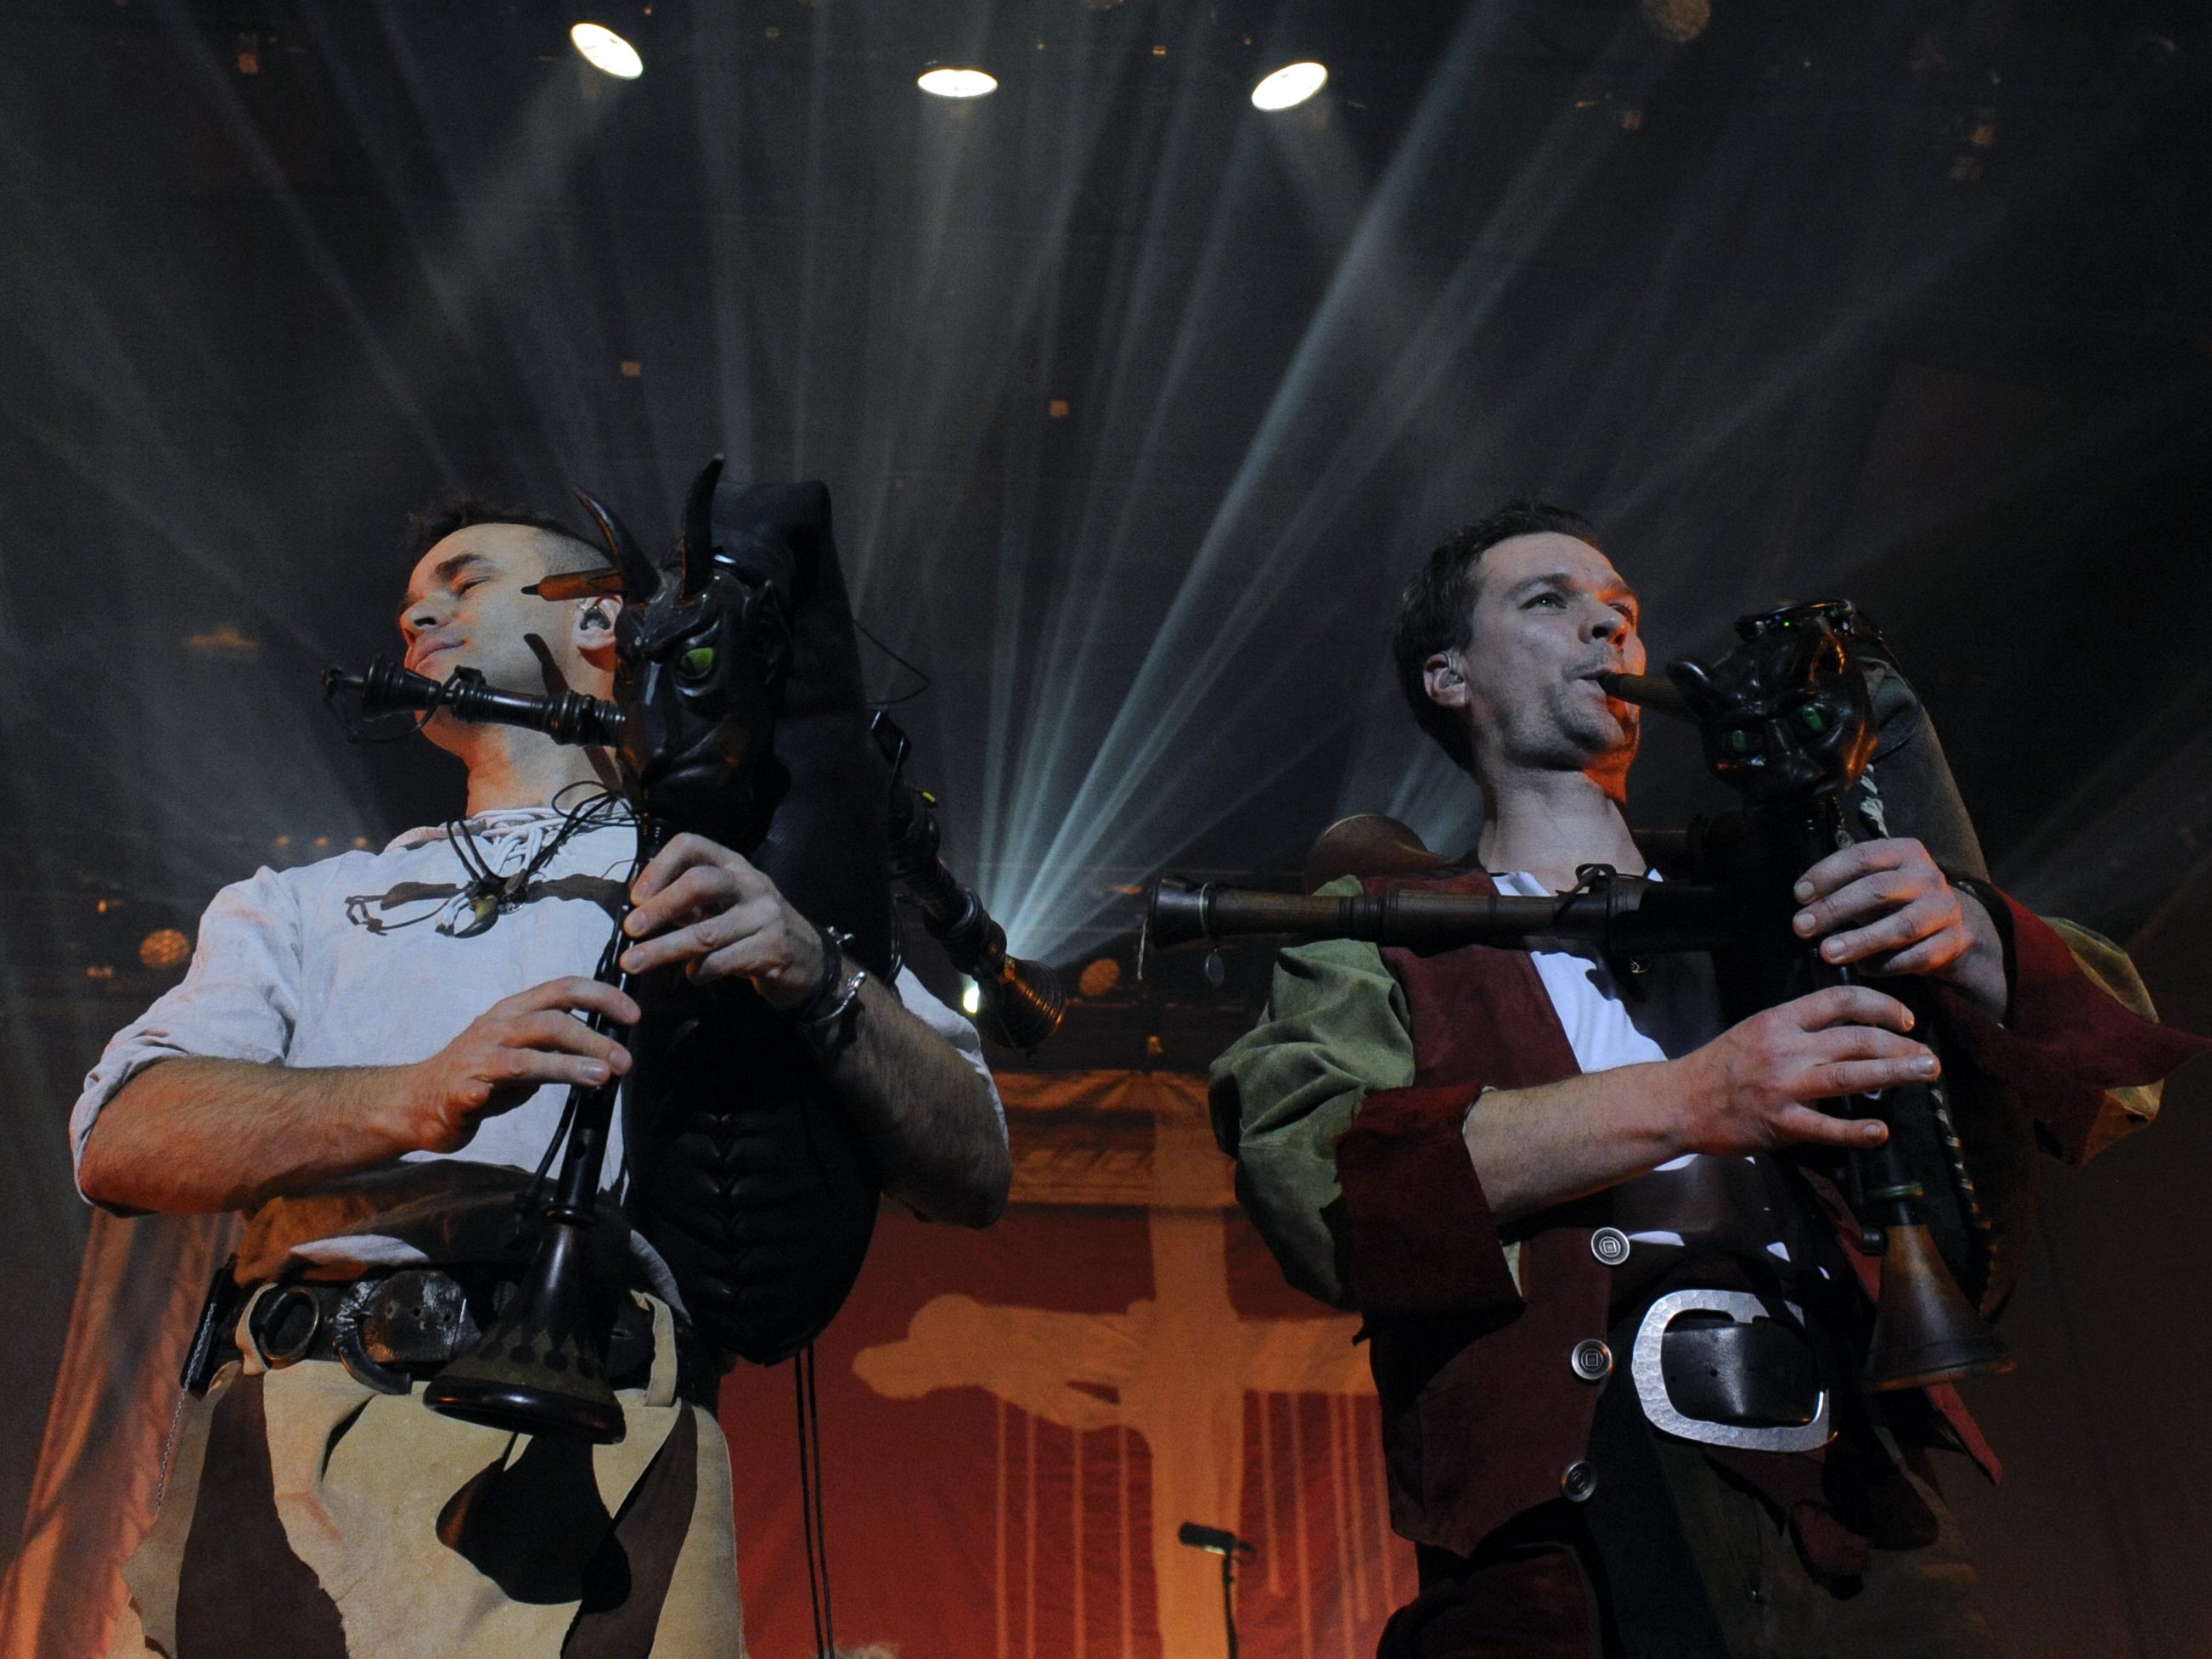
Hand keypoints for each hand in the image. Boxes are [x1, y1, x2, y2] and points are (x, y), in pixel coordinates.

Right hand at [402, 976, 638, 1152]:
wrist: (419, 1100)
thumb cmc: (480, 1075)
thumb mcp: (525, 1052)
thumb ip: (558, 1047)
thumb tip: (608, 1049)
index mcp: (514, 1011)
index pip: (563, 989)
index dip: (602, 996)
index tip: (633, 1015)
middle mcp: (496, 1027)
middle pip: (552, 1022)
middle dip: (594, 1039)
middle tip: (624, 1061)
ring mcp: (476, 1058)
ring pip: (526, 1055)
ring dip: (566, 1065)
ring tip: (600, 1076)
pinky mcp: (459, 1090)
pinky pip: (476, 1088)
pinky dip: (488, 1091)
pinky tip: (495, 1096)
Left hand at [617, 832, 824, 1005]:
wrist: (809, 959)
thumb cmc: (753, 928)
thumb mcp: (725, 904)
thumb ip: (688, 903)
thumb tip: (639, 907)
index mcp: (733, 865)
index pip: (691, 846)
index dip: (658, 867)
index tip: (635, 897)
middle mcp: (751, 884)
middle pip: (699, 882)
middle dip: (660, 906)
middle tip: (631, 929)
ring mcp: (764, 916)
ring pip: (706, 932)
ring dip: (664, 949)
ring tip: (634, 963)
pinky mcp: (771, 950)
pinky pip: (723, 961)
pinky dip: (698, 971)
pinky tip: (691, 976)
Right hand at [1668, 985, 1937, 1155]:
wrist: (1680, 1101)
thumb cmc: (1719, 1066)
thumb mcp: (1756, 1030)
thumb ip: (1798, 1028)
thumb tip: (1850, 1028)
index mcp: (1779, 1021)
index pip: (1840, 1000)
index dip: (1881, 1006)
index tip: (1905, 1020)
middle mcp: (1785, 1049)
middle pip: (1855, 1038)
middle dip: (1900, 1045)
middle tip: (1928, 1056)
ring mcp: (1783, 1087)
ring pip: (1850, 1075)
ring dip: (1895, 1074)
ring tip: (1925, 1074)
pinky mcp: (1780, 1124)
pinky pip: (1826, 1127)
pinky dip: (1856, 1130)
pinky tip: (1879, 1131)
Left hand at [1790, 837, 1991, 977]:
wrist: (1948, 927)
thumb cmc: (1893, 902)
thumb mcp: (1871, 884)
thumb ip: (1842, 889)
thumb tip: (1804, 909)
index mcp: (1904, 852)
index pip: (1862, 856)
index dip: (1827, 874)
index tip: (1799, 895)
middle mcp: (1927, 877)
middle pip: (1878, 890)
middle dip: (1835, 908)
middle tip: (1801, 927)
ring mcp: (1944, 910)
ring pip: (1901, 926)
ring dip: (1861, 941)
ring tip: (1827, 952)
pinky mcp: (1954, 942)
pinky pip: (1917, 957)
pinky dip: (1886, 965)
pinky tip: (1861, 969)